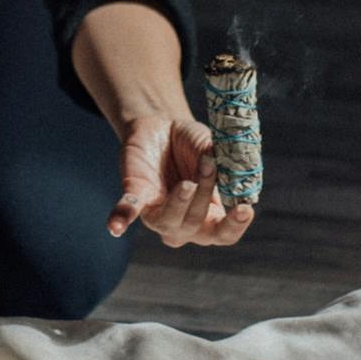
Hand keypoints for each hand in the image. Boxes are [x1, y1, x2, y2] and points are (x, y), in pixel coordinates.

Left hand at [109, 111, 254, 249]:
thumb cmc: (193, 144)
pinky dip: (122, 217)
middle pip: (197, 226)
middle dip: (206, 195)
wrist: (161, 125)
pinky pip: (128, 210)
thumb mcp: (212, 147)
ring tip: (186, 183)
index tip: (245, 208)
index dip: (235, 226)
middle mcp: (183, 222)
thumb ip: (224, 160)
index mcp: (210, 215)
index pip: (224, 234)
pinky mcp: (136, 195)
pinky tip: (115, 228)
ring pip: (169, 223)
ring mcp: (158, 212)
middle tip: (209, 164)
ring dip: (179, 204)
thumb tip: (232, 169)